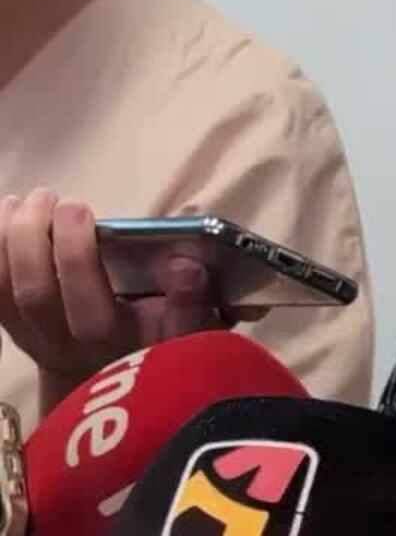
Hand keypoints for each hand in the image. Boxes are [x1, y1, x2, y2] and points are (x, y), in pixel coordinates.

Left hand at [0, 190, 226, 400]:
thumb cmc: (155, 344)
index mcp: (111, 342)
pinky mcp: (11, 329)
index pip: (88, 305)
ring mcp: (30, 338)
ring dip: (2, 242)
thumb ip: (190, 302)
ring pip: (3, 294)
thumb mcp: (188, 332)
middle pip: (35, 294)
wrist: (109, 385)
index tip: (78, 209)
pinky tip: (0, 222)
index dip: (75, 255)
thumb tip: (184, 264)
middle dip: (33, 238)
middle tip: (46, 197)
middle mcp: (64, 344)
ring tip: (15, 202)